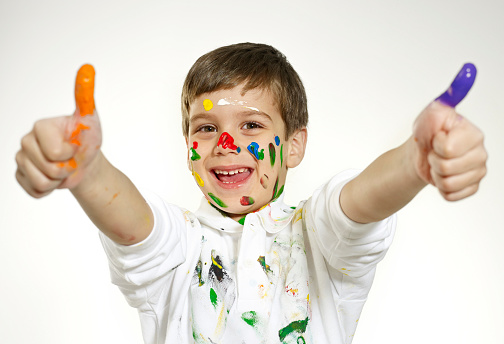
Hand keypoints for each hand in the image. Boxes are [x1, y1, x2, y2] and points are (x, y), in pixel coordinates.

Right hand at [16, 64, 102, 196]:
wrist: (85, 164)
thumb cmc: (87, 140)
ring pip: (42, 182)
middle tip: (71, 160)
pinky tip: (55, 179)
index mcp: (40, 126)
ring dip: (59, 181)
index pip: (54, 152)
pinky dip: (50, 190)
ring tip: (64, 169)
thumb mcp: (90, 119)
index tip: (75, 145)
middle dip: (66, 169)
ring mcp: (21, 159)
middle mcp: (26, 140)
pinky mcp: (20, 176)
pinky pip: (35, 191)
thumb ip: (85, 96)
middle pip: (48, 168)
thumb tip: (87, 68)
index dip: (70, 154)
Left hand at [413, 63, 486, 200]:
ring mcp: (478, 170)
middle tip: (434, 152)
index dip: (434, 144)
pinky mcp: (472, 186)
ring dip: (436, 174)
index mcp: (472, 133)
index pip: (447, 148)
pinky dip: (440, 188)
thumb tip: (468, 71)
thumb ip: (449, 95)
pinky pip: (451, 195)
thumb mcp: (431, 113)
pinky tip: (442, 176)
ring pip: (448, 183)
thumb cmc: (427, 133)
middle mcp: (480, 151)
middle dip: (434, 160)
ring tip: (437, 163)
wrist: (421, 155)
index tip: (436, 137)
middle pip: (447, 167)